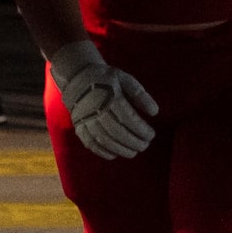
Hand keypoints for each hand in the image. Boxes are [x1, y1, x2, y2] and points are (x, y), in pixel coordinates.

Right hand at [46, 41, 158, 158]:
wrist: (77, 77)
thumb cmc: (105, 78)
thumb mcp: (125, 79)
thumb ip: (140, 94)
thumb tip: (154, 112)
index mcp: (110, 97)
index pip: (129, 119)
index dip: (142, 130)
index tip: (151, 135)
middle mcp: (97, 110)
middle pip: (118, 132)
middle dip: (134, 142)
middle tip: (145, 145)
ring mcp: (86, 120)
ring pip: (105, 140)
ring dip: (121, 149)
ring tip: (133, 152)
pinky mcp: (79, 126)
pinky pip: (90, 143)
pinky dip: (102, 152)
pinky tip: (114, 155)